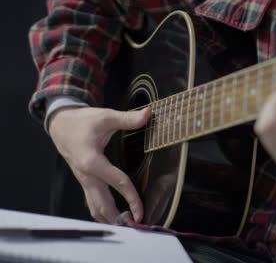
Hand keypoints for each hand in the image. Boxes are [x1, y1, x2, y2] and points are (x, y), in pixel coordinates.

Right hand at [49, 106, 150, 222]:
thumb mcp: (106, 117)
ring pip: (95, 207)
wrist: (61, 125)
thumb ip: (128, 119)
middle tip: (135, 226)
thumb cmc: (83, 122)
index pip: (116, 183)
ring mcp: (84, 180)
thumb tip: (148, 114)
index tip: (141, 211)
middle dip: (118, 218)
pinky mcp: (85, 181)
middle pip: (102, 204)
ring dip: (109, 218)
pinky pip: (92, 202)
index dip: (131, 198)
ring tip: (127, 227)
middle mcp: (86, 175)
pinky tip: (114, 218)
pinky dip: (103, 212)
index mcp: (92, 161)